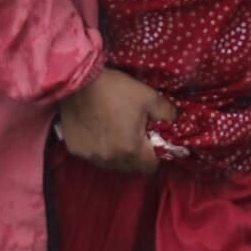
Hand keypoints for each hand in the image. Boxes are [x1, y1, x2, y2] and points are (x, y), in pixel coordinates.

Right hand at [55, 66, 171, 173]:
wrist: (80, 82)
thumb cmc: (116, 89)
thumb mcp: (149, 97)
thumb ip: (167, 113)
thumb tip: (175, 121)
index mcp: (131, 149)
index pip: (150, 167)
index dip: (156, 156)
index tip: (153, 143)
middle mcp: (110, 159)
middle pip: (131, 168)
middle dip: (137, 156)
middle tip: (136, 136)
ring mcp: (91, 156)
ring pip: (111, 164)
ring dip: (117, 154)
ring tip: (116, 133)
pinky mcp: (75, 150)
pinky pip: (93, 156)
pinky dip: (98, 148)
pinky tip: (98, 132)